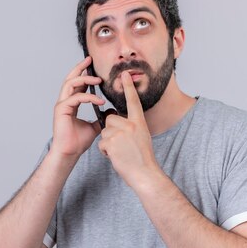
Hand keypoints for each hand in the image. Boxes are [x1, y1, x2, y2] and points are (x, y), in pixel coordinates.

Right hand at [50, 57, 104, 157]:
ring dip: (84, 79)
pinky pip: (75, 98)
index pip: (77, 84)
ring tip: (98, 80)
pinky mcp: (61, 110)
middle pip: (70, 79)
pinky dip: (88, 97)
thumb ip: (101, 116)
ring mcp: (62, 105)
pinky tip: (99, 100)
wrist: (70, 153)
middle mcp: (65, 101)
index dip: (84, 74)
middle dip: (80, 68)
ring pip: (70, 84)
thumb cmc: (78, 141)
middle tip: (90, 60)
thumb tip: (111, 110)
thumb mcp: (95, 126)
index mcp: (71, 103)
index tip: (92, 66)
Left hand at [98, 71, 159, 185]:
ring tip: (120, 152)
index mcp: (139, 122)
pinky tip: (116, 157)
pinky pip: (102, 143)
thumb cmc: (142, 158)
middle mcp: (130, 125)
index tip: (124, 73)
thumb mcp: (141, 137)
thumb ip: (131, 126)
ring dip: (108, 143)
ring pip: (104, 132)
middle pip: (109, 119)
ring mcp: (120, 133)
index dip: (128, 87)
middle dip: (110, 131)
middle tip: (121, 144)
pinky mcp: (111, 142)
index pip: (133, 101)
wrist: (144, 173)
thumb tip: (115, 120)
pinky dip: (106, 152)